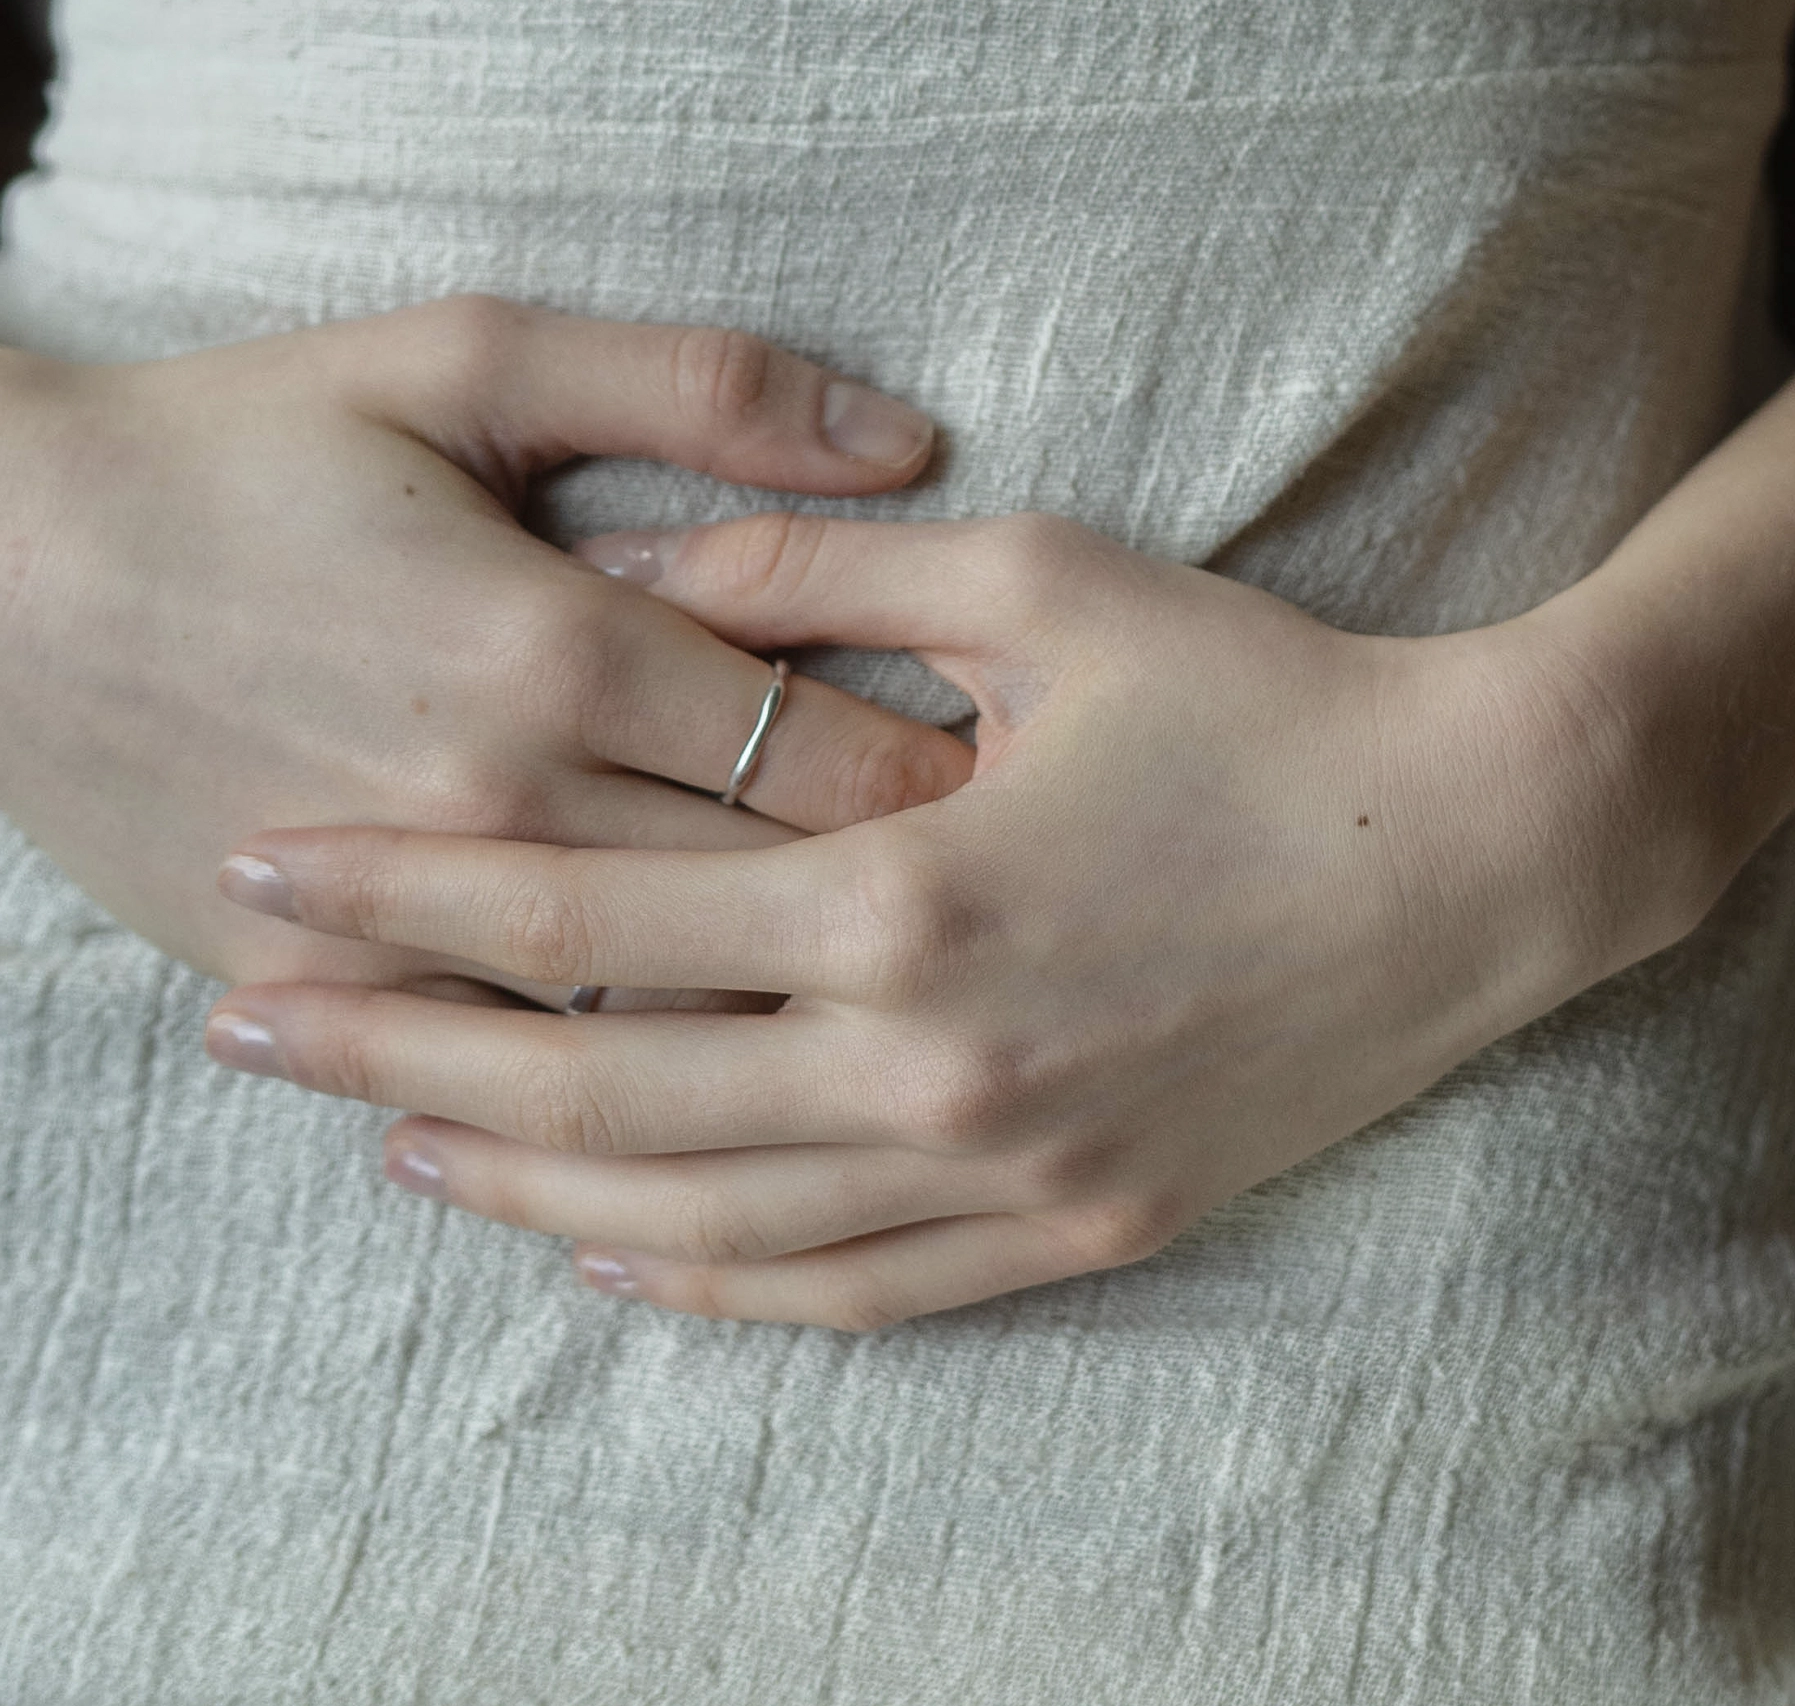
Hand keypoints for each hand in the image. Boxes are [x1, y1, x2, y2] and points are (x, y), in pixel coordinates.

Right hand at [0, 297, 974, 997]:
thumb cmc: (246, 442)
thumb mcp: (468, 354)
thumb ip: (701, 385)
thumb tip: (909, 438)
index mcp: (563, 647)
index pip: (837, 756)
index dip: (962, 788)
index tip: (1037, 800)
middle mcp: (502, 800)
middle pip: (781, 903)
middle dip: (914, 917)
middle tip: (1024, 929)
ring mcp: (411, 913)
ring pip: (668, 1015)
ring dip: (797, 1022)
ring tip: (916, 1021)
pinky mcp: (323, 980)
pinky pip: (519, 1064)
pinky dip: (629, 1074)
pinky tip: (732, 1086)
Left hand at [197, 512, 1714, 1327]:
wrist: (1483, 851)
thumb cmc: (1272, 694)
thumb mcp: (1048, 579)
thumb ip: (820, 559)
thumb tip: (631, 562)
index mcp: (905, 888)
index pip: (587, 910)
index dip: (408, 892)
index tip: (269, 871)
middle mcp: (932, 1060)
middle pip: (601, 1090)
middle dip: (400, 1057)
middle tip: (253, 1032)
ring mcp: (1007, 1167)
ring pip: (705, 1220)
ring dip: (529, 1188)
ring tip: (396, 1147)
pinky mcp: (1078, 1226)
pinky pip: (849, 1293)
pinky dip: (712, 1287)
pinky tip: (615, 1259)